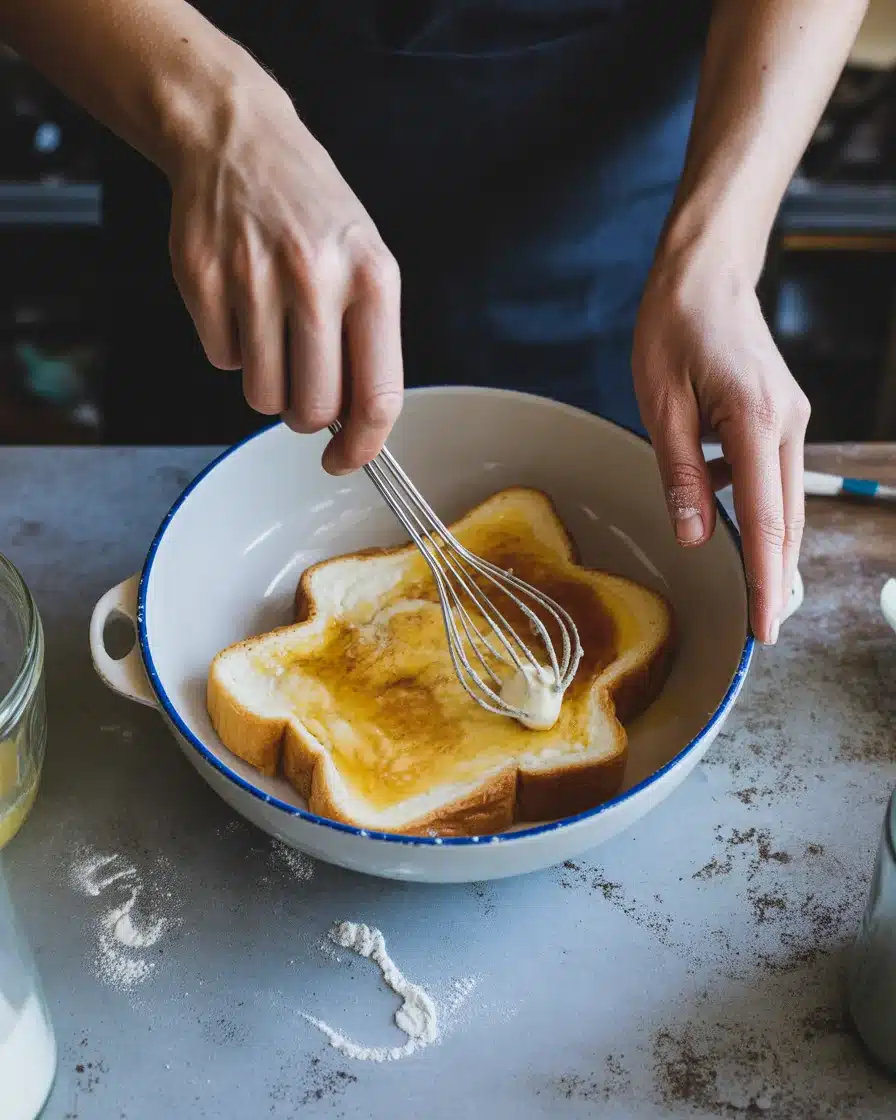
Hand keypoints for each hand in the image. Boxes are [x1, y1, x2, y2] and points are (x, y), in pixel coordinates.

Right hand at [166, 73, 402, 472]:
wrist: (241, 141)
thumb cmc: (314, 212)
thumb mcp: (367, 262)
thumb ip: (368, 342)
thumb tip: (354, 425)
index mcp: (371, 280)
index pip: (377, 395)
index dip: (363, 446)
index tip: (346, 460)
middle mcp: (316, 278)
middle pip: (312, 408)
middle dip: (307, 416)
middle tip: (304, 390)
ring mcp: (254, 278)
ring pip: (261, 395)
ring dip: (267, 384)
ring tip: (273, 335)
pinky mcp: (203, 279)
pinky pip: (220, 360)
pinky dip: (230, 349)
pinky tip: (241, 304)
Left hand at [632, 249, 809, 644]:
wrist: (706, 274)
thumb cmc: (674, 329)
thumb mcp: (660, 404)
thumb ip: (679, 474)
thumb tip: (694, 537)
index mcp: (754, 421)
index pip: (767, 521)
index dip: (765, 581)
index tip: (766, 626)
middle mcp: (786, 423)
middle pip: (788, 520)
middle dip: (776, 577)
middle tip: (763, 626)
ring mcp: (790, 417)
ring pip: (784, 500)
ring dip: (767, 544)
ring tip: (746, 586)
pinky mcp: (781, 414)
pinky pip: (770, 473)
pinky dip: (752, 503)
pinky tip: (716, 504)